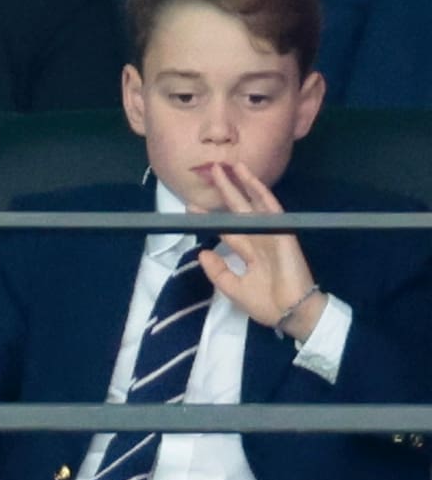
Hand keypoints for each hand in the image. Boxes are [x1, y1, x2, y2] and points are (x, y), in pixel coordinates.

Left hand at [194, 162, 326, 340]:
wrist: (290, 313)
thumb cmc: (265, 304)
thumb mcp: (232, 289)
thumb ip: (217, 272)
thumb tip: (202, 253)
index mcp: (249, 252)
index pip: (225, 229)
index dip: (209, 218)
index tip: (191, 207)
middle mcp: (259, 238)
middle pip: (238, 210)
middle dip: (226, 191)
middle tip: (211, 172)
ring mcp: (271, 234)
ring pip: (255, 203)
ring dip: (244, 184)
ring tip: (231, 165)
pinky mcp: (283, 233)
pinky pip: (271, 209)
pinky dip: (261, 194)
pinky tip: (251, 180)